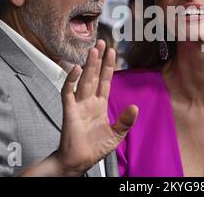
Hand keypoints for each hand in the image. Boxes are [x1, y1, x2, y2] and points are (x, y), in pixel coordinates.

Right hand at [54, 39, 137, 175]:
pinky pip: (68, 92)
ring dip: (88, 65)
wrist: (79, 161)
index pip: (105, 80)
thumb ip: (125, 121)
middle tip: (101, 42)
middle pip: (94, 75)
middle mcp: (89, 101)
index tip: (112, 51)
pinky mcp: (69, 111)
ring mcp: (79, 104)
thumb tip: (135, 107)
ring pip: (84, 80)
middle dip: (98, 59)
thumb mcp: (116, 134)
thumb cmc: (95, 147)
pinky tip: (75, 68)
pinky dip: (70, 80)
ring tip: (93, 50)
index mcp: (100, 104)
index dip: (109, 66)